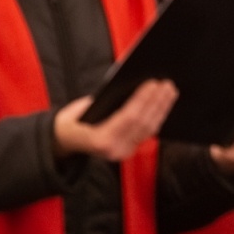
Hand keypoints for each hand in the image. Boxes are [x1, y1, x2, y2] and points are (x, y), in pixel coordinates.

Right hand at [54, 80, 177, 161]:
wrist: (63, 142)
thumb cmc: (71, 121)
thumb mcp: (81, 107)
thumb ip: (105, 99)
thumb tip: (130, 81)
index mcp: (100, 139)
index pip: (129, 117)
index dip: (143, 99)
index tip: (153, 82)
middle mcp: (114, 149)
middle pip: (143, 123)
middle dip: (157, 102)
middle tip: (167, 84)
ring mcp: (123, 152)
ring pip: (149, 129)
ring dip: (162, 108)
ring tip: (170, 91)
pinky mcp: (129, 150)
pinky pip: (147, 133)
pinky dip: (157, 117)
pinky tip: (164, 104)